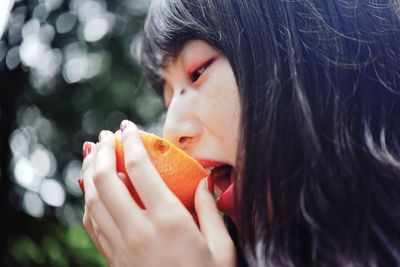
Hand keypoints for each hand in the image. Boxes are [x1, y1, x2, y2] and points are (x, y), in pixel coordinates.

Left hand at [81, 120, 236, 266]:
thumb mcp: (222, 248)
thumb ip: (209, 210)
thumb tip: (204, 180)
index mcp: (169, 222)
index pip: (141, 169)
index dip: (132, 142)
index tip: (129, 126)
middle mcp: (138, 231)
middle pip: (107, 179)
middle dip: (104, 151)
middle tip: (108, 135)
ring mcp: (121, 247)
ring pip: (93, 199)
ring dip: (90, 171)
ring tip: (95, 152)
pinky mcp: (113, 259)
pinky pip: (92, 223)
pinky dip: (89, 200)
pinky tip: (93, 189)